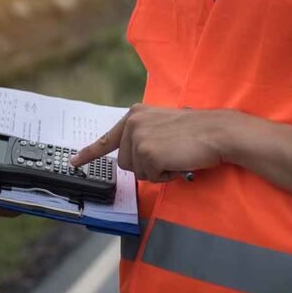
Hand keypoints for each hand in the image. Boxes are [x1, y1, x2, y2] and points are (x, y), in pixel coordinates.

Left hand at [69, 104, 227, 182]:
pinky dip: (167, 175)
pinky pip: (151, 177)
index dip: (88, 153)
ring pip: (138, 173)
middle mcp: (132, 124)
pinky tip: (179, 161)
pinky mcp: (147, 152)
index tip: (73, 162)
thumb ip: (142, 137)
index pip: (107, 139)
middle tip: (169, 155)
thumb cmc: (196, 132)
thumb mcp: (161, 126)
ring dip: (157, 172)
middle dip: (147, 167)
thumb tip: (129, 157)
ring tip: (176, 156)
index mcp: (134, 115)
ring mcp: (138, 138)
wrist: (217, 131)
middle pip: (126, 163)